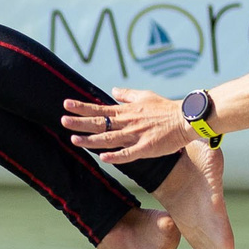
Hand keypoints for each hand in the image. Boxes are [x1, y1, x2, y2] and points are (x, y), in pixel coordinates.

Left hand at [62, 87, 191, 163]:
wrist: (186, 119)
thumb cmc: (166, 108)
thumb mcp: (145, 96)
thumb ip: (127, 95)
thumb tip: (113, 90)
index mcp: (126, 112)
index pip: (100, 109)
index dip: (82, 107)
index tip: (66, 104)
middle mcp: (128, 123)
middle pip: (100, 123)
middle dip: (80, 122)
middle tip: (63, 121)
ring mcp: (136, 136)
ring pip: (109, 139)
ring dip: (91, 140)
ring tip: (74, 140)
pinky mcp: (146, 148)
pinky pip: (128, 154)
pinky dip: (115, 156)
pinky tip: (102, 158)